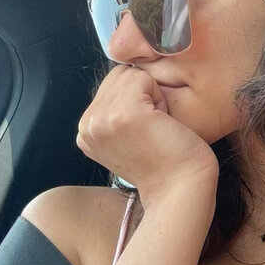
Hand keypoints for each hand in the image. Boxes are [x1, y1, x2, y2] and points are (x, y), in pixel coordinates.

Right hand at [76, 65, 219, 195]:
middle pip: (118, 75)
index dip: (135, 100)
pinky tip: (162, 123)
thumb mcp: (125, 138)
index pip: (109, 85)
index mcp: (85, 131)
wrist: (179, 189)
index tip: (143, 132)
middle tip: (153, 128)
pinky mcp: (123, 113)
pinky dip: (160, 96)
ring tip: (157, 127)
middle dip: (142, 94)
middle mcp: (87, 125)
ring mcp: (102, 119)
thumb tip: (125, 78)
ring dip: (152, 96)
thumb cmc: (164, 164)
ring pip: (130, 75)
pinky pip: (143, 78)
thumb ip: (114, 113)